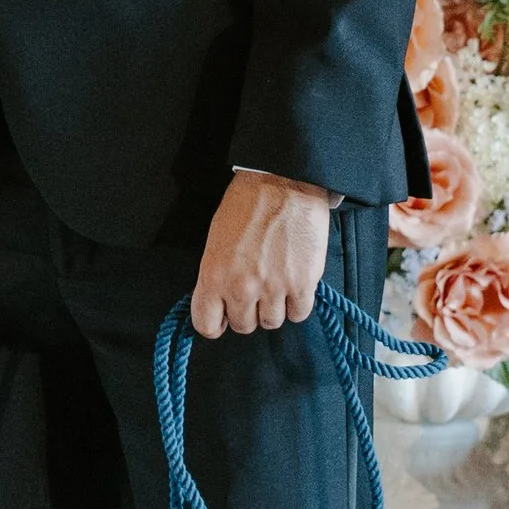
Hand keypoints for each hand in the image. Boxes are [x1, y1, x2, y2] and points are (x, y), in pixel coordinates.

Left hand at [190, 171, 331, 339]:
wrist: (282, 182)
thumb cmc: (247, 204)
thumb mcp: (216, 240)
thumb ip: (217, 276)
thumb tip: (221, 298)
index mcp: (214, 276)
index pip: (206, 324)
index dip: (215, 323)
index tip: (223, 317)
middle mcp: (241, 288)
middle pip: (243, 326)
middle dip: (247, 312)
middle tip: (254, 291)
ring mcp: (273, 288)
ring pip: (272, 322)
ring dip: (273, 307)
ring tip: (276, 283)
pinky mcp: (302, 284)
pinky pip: (298, 314)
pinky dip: (297, 304)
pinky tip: (294, 284)